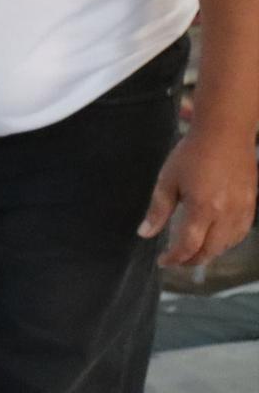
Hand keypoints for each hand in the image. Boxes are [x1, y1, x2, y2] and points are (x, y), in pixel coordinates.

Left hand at [138, 127, 257, 267]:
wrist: (225, 131)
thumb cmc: (192, 153)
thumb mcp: (167, 180)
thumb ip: (158, 210)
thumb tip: (145, 233)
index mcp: (202, 208)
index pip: (189, 245)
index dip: (175, 258)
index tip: (163, 261)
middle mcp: (226, 213)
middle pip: (211, 250)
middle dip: (192, 260)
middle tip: (177, 260)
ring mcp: (243, 208)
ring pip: (229, 243)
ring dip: (211, 252)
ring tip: (195, 251)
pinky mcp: (252, 201)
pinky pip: (242, 231)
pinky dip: (229, 241)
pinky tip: (218, 238)